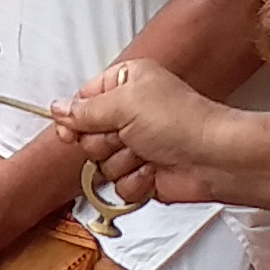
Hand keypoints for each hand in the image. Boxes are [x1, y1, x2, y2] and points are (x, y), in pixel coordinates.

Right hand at [55, 57, 242, 206]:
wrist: (214, 159)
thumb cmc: (179, 121)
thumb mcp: (124, 103)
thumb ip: (84, 109)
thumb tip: (56, 108)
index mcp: (126, 83)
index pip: (82, 101)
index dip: (75, 119)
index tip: (73, 130)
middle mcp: (130, 113)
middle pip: (87, 136)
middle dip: (105, 142)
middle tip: (128, 136)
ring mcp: (137, 145)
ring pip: (101, 164)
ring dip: (123, 162)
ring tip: (148, 153)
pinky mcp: (144, 175)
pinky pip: (119, 186)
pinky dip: (136, 181)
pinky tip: (155, 171)